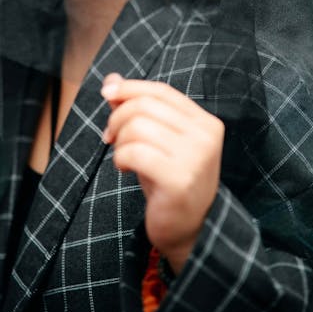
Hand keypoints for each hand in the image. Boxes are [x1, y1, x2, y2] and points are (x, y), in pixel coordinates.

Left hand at [102, 73, 223, 274]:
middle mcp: (205, 136)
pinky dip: (121, 158)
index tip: (107, 94)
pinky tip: (124, 168)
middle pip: (146, 105)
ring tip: (121, 155)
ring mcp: (195, 157)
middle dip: (118, 117)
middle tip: (110, 136)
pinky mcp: (179, 179)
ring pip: (137, 127)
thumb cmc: (169, 181)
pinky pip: (135, 152)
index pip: (161, 90)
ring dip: (119, 140)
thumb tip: (111, 80)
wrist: (190, 231)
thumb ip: (137, 109)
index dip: (130, 88)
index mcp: (205, 122)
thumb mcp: (157, 140)